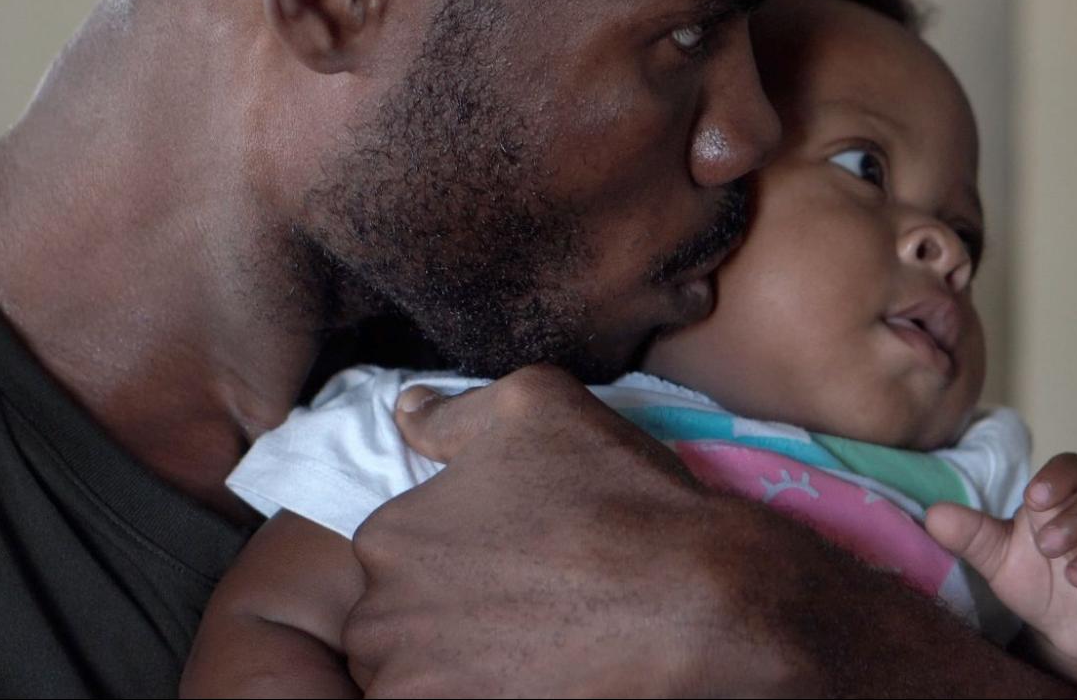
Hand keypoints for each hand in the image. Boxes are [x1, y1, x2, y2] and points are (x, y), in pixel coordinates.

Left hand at [340, 365, 766, 696]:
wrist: (695, 598)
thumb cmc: (615, 493)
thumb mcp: (534, 404)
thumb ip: (452, 410)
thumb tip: (406, 409)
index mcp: (387, 538)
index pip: (394, 554)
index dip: (453, 555)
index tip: (508, 557)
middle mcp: (381, 622)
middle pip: (396, 623)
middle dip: (445, 615)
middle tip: (522, 602)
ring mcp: (419, 690)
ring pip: (420, 677)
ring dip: (461, 665)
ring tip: (533, 644)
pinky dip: (493, 692)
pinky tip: (542, 676)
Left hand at [926, 452, 1076, 665]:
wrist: (1070, 631)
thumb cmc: (1037, 580)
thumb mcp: (1000, 560)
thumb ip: (972, 536)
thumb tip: (933, 515)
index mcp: (1065, 503)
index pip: (1073, 469)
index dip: (1060, 477)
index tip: (1035, 497)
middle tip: (1048, 545)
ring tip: (1076, 577)